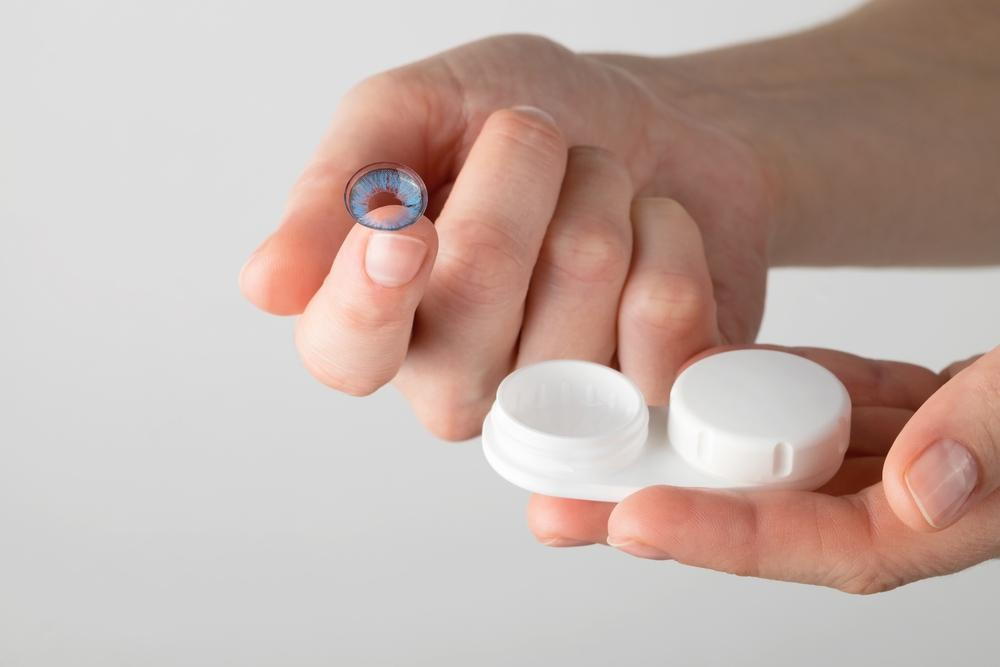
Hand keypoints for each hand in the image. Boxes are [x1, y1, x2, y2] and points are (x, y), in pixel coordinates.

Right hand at [239, 35, 772, 437]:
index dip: (370, 296)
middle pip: (473, 308)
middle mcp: (459, 377)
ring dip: (599, 196)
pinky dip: (669, 237)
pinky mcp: (647, 399)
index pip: (343, 352)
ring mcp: (555, 401)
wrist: (651, 126)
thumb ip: (338, 188)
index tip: (404, 227)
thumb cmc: (522, 118)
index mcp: (380, 317)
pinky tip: (653, 231)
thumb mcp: (411, 112)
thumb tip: (268, 286)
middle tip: (532, 140)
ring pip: (579, 300)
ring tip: (597, 186)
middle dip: (516, 183)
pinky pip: (664, 323)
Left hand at [530, 345, 999, 593]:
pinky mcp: (884, 407)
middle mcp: (897, 494)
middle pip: (756, 510)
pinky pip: (796, 404)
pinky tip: (671, 384)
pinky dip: (735, 393)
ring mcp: (885, 450)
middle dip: (653, 508)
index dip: (718, 536)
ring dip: (673, 449)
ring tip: (585, 442)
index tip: (630, 519)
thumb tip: (923, 490)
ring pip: (762, 455)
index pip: (811, 543)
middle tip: (554, 501)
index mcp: (936, 519)